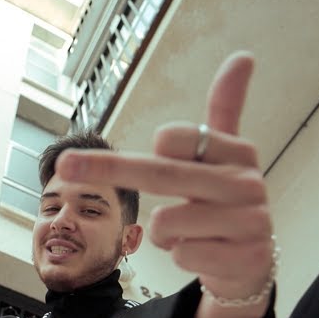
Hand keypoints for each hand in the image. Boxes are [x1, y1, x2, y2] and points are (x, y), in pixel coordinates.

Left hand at [54, 51, 274, 317]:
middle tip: (66, 165)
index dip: (160, 143)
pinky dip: (181, 257)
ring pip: (167, 222)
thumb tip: (243, 56)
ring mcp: (248, 223)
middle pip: (161, 173)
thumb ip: (225, 109)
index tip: (159, 145)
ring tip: (192, 233)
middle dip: (107, 168)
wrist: (252, 261)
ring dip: (165, 234)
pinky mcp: (244, 259)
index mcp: (239, 153)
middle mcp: (246, 184)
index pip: (177, 139)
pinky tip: (204, 253)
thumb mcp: (224, 156)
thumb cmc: (224, 202)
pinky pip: (182, 255)